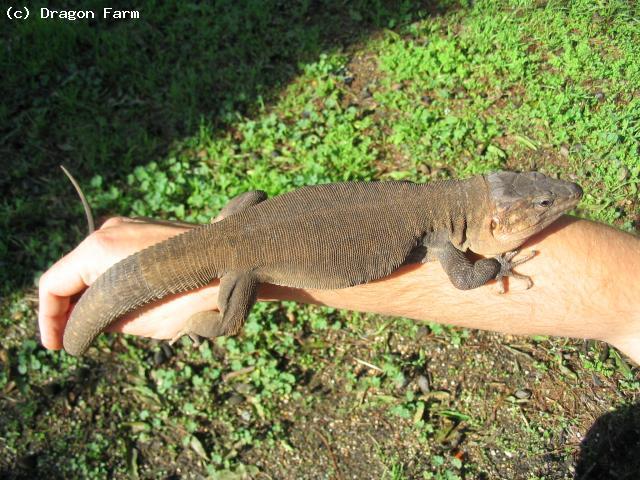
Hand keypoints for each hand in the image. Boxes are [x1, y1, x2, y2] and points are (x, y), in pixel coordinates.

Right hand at [38, 217, 219, 349]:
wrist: (238, 265)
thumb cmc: (192, 296)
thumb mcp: (137, 319)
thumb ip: (98, 319)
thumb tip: (82, 323)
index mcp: (99, 249)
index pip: (53, 284)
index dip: (48, 320)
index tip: (55, 348)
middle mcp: (108, 230)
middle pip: (70, 274)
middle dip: (69, 310)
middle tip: (75, 341)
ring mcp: (127, 226)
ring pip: (91, 267)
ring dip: (89, 297)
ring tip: (98, 329)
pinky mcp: (144, 230)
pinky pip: (113, 259)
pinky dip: (108, 283)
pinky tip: (120, 306)